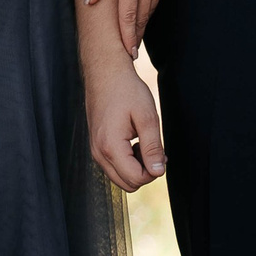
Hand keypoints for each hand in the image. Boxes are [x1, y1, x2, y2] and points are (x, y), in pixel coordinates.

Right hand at [85, 56, 165, 191]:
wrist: (104, 72)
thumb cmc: (126, 90)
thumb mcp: (147, 117)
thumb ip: (153, 147)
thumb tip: (158, 172)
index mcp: (110, 146)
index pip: (136, 179)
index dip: (154, 171)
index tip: (161, 153)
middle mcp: (98, 152)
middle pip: (127, 184)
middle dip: (145, 172)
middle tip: (154, 149)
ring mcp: (95, 150)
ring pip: (120, 177)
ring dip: (136, 167)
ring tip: (143, 142)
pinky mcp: (96, 145)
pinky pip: (113, 166)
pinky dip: (127, 161)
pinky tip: (133, 141)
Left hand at [86, 0, 181, 55]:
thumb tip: (91, 0)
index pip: (128, 15)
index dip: (126, 35)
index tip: (126, 52)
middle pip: (141, 17)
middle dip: (135, 37)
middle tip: (129, 54)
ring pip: (150, 10)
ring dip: (142, 26)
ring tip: (134, 40)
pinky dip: (149, 11)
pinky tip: (143, 16)